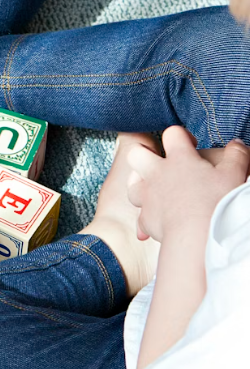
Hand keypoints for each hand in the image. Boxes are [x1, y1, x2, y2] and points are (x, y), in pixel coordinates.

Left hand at [127, 126, 249, 241]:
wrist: (197, 235)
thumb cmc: (217, 202)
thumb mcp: (234, 174)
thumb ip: (236, 155)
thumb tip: (237, 144)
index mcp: (179, 159)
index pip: (172, 134)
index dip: (180, 135)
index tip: (190, 145)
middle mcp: (157, 174)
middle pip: (136, 153)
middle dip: (144, 153)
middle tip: (159, 161)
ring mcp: (147, 196)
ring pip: (131, 183)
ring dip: (140, 184)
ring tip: (153, 188)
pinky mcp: (145, 218)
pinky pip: (139, 216)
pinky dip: (146, 218)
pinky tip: (154, 222)